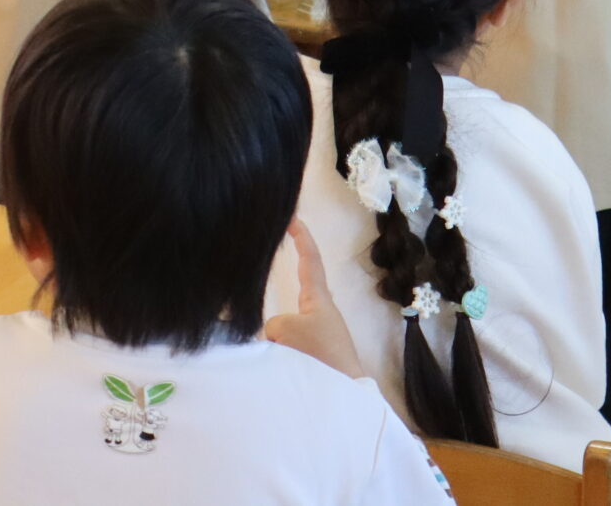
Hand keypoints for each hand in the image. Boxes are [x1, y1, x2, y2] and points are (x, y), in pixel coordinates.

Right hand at [264, 221, 368, 379]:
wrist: (342, 394)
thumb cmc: (319, 354)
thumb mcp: (285, 330)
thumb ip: (271, 324)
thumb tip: (269, 338)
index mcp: (318, 297)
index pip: (309, 258)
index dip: (301, 236)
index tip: (292, 217)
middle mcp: (320, 311)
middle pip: (297, 290)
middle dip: (284, 291)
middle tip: (271, 274)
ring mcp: (318, 335)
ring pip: (285, 324)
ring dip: (276, 334)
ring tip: (274, 347)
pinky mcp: (314, 355)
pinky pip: (287, 345)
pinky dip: (278, 351)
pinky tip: (275, 365)